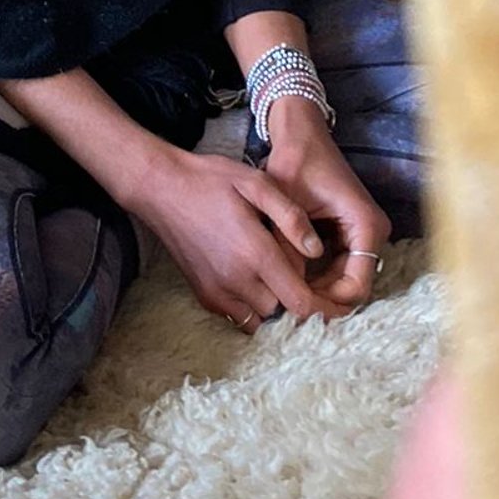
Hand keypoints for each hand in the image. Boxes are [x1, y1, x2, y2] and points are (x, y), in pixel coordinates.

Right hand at [130, 145, 338, 330]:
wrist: (160, 188)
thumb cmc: (211, 180)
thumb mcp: (258, 183)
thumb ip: (291, 217)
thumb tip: (317, 250)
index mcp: (255, 253)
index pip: (299, 303)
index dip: (324, 310)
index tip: (338, 305)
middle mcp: (236, 280)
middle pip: (283, 312)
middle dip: (298, 299)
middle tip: (308, 279)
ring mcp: (217, 291)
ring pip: (260, 318)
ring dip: (275, 304)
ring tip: (280, 278)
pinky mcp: (203, 294)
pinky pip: (237, 316)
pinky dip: (251, 306)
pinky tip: (255, 279)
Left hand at [259, 99, 390, 312]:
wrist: (301, 135)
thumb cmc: (295, 161)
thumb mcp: (286, 205)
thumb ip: (288, 247)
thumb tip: (286, 292)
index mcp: (365, 225)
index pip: (356, 286)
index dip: (329, 304)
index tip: (298, 311)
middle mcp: (373, 232)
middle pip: (353, 287)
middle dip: (323, 301)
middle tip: (288, 310)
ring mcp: (364, 234)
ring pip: (345, 281)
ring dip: (319, 292)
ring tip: (287, 296)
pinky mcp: (352, 234)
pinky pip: (340, 268)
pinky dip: (319, 278)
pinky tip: (293, 280)